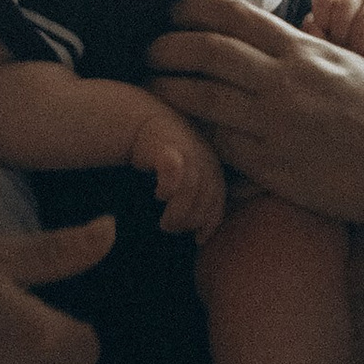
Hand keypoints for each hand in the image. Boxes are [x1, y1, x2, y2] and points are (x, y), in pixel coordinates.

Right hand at [126, 101, 227, 239]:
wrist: (145, 123)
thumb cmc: (167, 158)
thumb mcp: (187, 178)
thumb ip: (196, 199)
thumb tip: (201, 236)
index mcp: (214, 170)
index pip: (218, 202)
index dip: (210, 223)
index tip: (198, 239)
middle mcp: (206, 161)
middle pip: (206, 199)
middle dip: (190, 221)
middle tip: (171, 228)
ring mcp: (189, 152)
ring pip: (191, 190)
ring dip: (179, 212)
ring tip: (165, 222)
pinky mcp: (170, 148)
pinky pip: (174, 172)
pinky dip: (169, 188)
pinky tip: (160, 195)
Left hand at [148, 0, 363, 229]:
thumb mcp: (350, 65)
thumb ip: (307, 54)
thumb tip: (276, 41)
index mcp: (306, 51)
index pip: (234, 17)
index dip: (194, 9)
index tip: (174, 12)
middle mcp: (285, 82)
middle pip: (206, 52)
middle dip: (168, 46)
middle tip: (150, 50)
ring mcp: (275, 126)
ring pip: (201, 98)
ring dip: (167, 88)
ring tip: (151, 86)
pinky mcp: (272, 167)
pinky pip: (219, 144)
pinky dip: (195, 133)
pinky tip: (182, 130)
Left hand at [306, 0, 363, 71]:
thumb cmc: (349, 39)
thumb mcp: (330, 33)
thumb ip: (316, 33)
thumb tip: (315, 31)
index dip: (322, 19)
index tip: (327, 33)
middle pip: (344, 7)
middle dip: (340, 34)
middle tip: (343, 49)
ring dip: (359, 45)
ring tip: (358, 56)